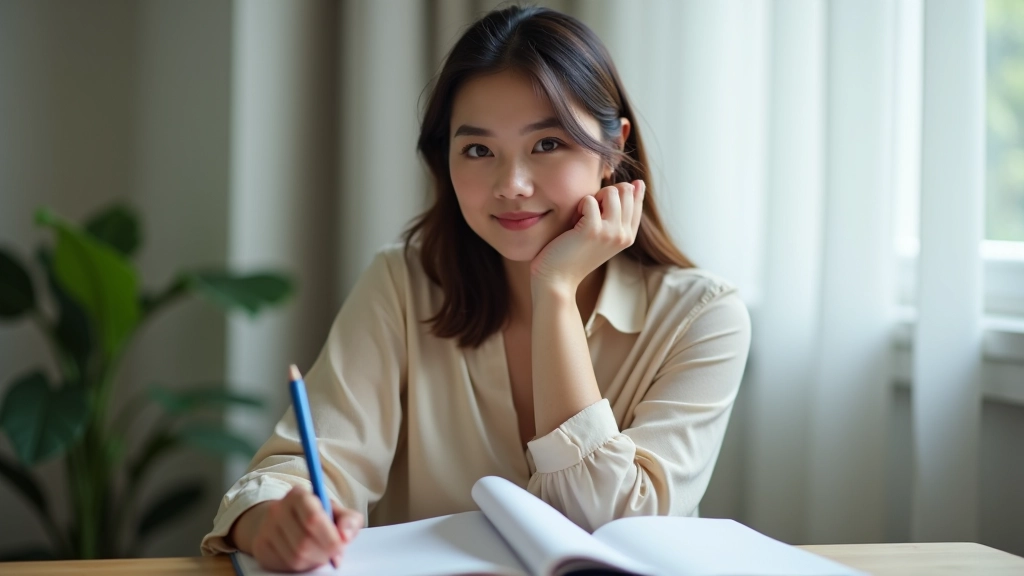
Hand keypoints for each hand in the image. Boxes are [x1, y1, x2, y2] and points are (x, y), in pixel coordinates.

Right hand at [229, 486, 363, 572]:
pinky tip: (306, 557)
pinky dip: (301, 566)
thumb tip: (345, 536)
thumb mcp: (335, 511)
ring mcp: (266, 529)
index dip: (330, 537)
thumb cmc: (315, 515)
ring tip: (320, 553)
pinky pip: (284, 565)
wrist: (283, 519)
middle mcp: (278, 509)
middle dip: (324, 552)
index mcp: (298, 495)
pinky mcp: (260, 547)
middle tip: (333, 553)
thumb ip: (349, 520)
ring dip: (314, 561)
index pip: (313, 518)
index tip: (341, 545)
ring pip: (295, 557)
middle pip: (304, 542)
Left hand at [530, 180, 645, 292]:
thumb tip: (632, 184)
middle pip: (626, 191)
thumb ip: (616, 215)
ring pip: (612, 192)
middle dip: (606, 192)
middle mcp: (624, 235)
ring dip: (594, 196)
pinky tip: (574, 219)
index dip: (621, 191)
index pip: (637, 200)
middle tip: (589, 209)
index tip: (602, 202)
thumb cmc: (573, 254)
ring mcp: (610, 233)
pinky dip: (580, 203)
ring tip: (582, 214)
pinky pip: (590, 199)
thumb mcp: (602, 234)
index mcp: (629, 237)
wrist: (556, 280)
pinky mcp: (592, 230)